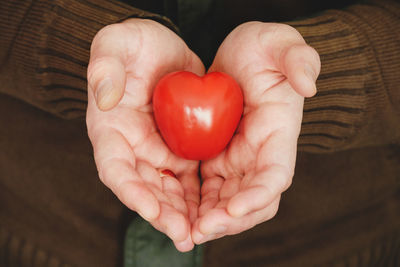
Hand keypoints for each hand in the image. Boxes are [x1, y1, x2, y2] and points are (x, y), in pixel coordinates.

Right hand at [86, 19, 204, 250]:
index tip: (151, 209)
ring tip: (200, 234)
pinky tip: (214, 211)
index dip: (131, 191)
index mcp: (110, 130)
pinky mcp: (181, 151)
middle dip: (162, 214)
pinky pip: (189, 180)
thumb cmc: (134, 45)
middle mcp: (132, 149)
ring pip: (168, 190)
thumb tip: (105, 96)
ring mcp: (157, 152)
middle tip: (184, 235)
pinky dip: (199, 198)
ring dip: (182, 214)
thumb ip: (106, 65)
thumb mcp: (117, 43)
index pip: (115, 167)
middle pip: (144, 188)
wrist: (160, 50)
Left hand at [191, 22, 319, 243]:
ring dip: (211, 221)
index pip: (275, 175)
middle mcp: (260, 155)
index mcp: (278, 134)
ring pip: (228, 202)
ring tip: (186, 233)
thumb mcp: (280, 43)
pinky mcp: (218, 158)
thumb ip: (299, 59)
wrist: (244, 56)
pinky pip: (208, 190)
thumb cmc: (263, 49)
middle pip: (251, 200)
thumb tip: (309, 88)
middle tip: (201, 230)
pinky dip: (197, 205)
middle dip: (230, 220)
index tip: (234, 207)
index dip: (258, 196)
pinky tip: (179, 214)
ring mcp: (238, 160)